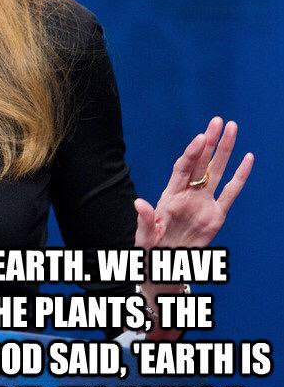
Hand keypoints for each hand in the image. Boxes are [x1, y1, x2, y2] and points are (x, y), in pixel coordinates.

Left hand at [134, 117, 253, 249]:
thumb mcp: (145, 236)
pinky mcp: (216, 216)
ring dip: (224, 151)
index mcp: (170, 195)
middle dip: (209, 142)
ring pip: (216, 171)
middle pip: (201, 163)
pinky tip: (248, 159)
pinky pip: (230, 193)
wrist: (165, 266)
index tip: (200, 137)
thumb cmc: (151, 249)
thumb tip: (138, 203)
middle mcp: (188, 194)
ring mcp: (203, 203)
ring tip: (232, 128)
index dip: (191, 153)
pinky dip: (240, 177)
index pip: (183, 168)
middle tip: (218, 121)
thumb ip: (145, 220)